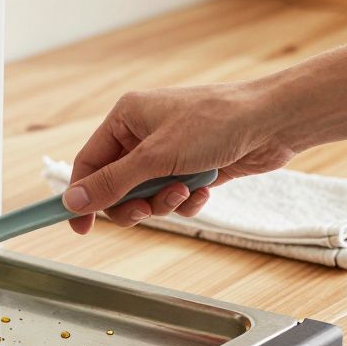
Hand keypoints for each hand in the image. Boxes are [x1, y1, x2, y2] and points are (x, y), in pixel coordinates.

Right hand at [62, 81, 296, 232]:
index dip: (82, 196)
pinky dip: (186, 200)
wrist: (273, 121)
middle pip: (116, 185)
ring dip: (164, 202)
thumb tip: (73, 201)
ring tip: (185, 192)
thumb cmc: (216, 123)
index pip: (89, 162)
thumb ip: (112, 182)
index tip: (80, 227)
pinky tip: (204, 190)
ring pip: (146, 195)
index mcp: (126, 118)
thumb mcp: (156, 157)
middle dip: (133, 203)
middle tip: (148, 210)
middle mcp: (143, 134)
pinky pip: (173, 196)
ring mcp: (169, 152)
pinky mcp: (192, 168)